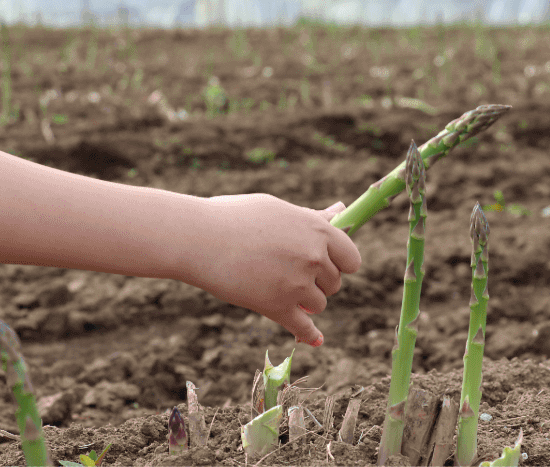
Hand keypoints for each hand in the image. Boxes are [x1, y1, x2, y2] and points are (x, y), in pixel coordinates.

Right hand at [179, 195, 362, 345]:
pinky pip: (303, 327)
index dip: (340, 263)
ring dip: (306, 302)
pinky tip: (316, 340)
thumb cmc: (234, 218)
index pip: (351, 258)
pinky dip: (310, 335)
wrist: (198, 238)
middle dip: (318, 282)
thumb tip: (342, 210)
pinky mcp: (277, 307)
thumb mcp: (279, 210)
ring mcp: (297, 284)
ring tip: (281, 290)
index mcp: (319, 231)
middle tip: (292, 276)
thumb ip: (313, 217)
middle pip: (334, 283)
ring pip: (319, 304)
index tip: (327, 266)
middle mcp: (314, 258)